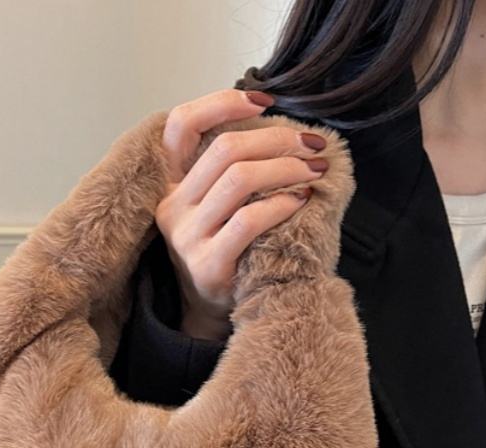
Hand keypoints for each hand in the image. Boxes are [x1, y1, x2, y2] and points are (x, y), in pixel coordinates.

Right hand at [154, 88, 329, 339]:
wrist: (213, 309)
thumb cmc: (225, 250)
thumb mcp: (215, 206)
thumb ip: (229, 169)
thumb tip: (282, 127)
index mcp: (171, 185)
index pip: (181, 126)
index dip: (220, 102)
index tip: (264, 100)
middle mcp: (172, 208)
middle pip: (224, 149)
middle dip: (277, 139)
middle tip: (311, 144)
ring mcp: (187, 238)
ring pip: (238, 178)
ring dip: (286, 167)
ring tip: (314, 171)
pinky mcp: (208, 265)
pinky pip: (249, 220)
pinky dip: (281, 204)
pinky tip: (300, 201)